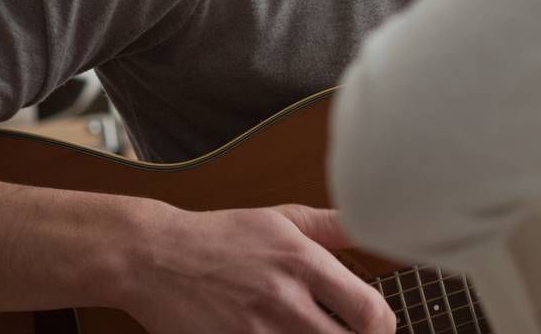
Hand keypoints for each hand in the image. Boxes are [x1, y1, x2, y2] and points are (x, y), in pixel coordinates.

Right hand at [119, 203, 395, 333]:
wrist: (156, 256)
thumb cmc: (222, 236)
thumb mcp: (283, 218)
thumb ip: (334, 226)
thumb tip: (377, 224)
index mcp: (303, 263)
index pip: (370, 312)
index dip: (384, 327)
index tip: (379, 327)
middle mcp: (284, 301)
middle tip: (346, 333)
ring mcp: (255, 332)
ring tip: (309, 332)